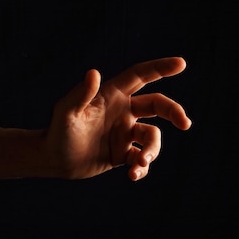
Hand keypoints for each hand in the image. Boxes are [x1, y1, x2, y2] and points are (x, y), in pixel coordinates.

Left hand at [46, 57, 190, 180]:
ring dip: (152, 150)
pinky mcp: (122, 153)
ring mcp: (124, 133)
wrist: (52, 160)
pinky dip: (142, 167)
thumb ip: (81, 94)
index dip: (160, 68)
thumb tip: (94, 73)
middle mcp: (122, 111)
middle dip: (174, 112)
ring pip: (152, 137)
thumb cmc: (57, 132)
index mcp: (111, 95)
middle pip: (157, 105)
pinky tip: (134, 175)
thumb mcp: (66, 112)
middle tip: (185, 124)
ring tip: (140, 163)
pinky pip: (141, 158)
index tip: (182, 63)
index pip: (140, 76)